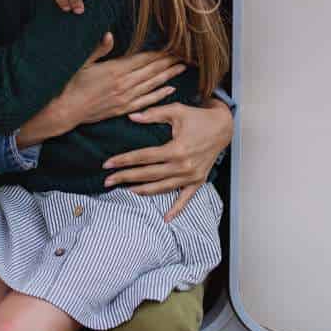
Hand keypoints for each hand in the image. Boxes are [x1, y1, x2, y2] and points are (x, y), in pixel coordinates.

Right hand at [63, 43, 185, 125]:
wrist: (66, 110)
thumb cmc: (71, 84)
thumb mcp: (82, 63)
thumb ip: (98, 49)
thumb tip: (109, 34)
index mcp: (115, 70)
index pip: (143, 58)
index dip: (159, 52)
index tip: (172, 45)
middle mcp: (124, 84)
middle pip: (152, 70)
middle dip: (169, 61)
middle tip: (184, 54)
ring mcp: (125, 98)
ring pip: (153, 84)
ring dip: (169, 75)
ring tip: (182, 67)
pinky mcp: (124, 109)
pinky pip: (147, 101)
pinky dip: (160, 95)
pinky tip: (171, 89)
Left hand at [102, 98, 233, 217]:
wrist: (223, 127)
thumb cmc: (197, 117)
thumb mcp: (176, 111)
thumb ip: (153, 114)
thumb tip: (131, 117)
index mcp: (176, 149)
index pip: (143, 157)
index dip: (123, 160)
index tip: (107, 164)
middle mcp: (182, 166)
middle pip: (148, 175)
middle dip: (125, 178)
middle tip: (107, 181)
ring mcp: (191, 176)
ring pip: (161, 188)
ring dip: (142, 191)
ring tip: (125, 191)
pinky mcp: (198, 181)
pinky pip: (185, 199)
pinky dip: (176, 209)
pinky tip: (165, 219)